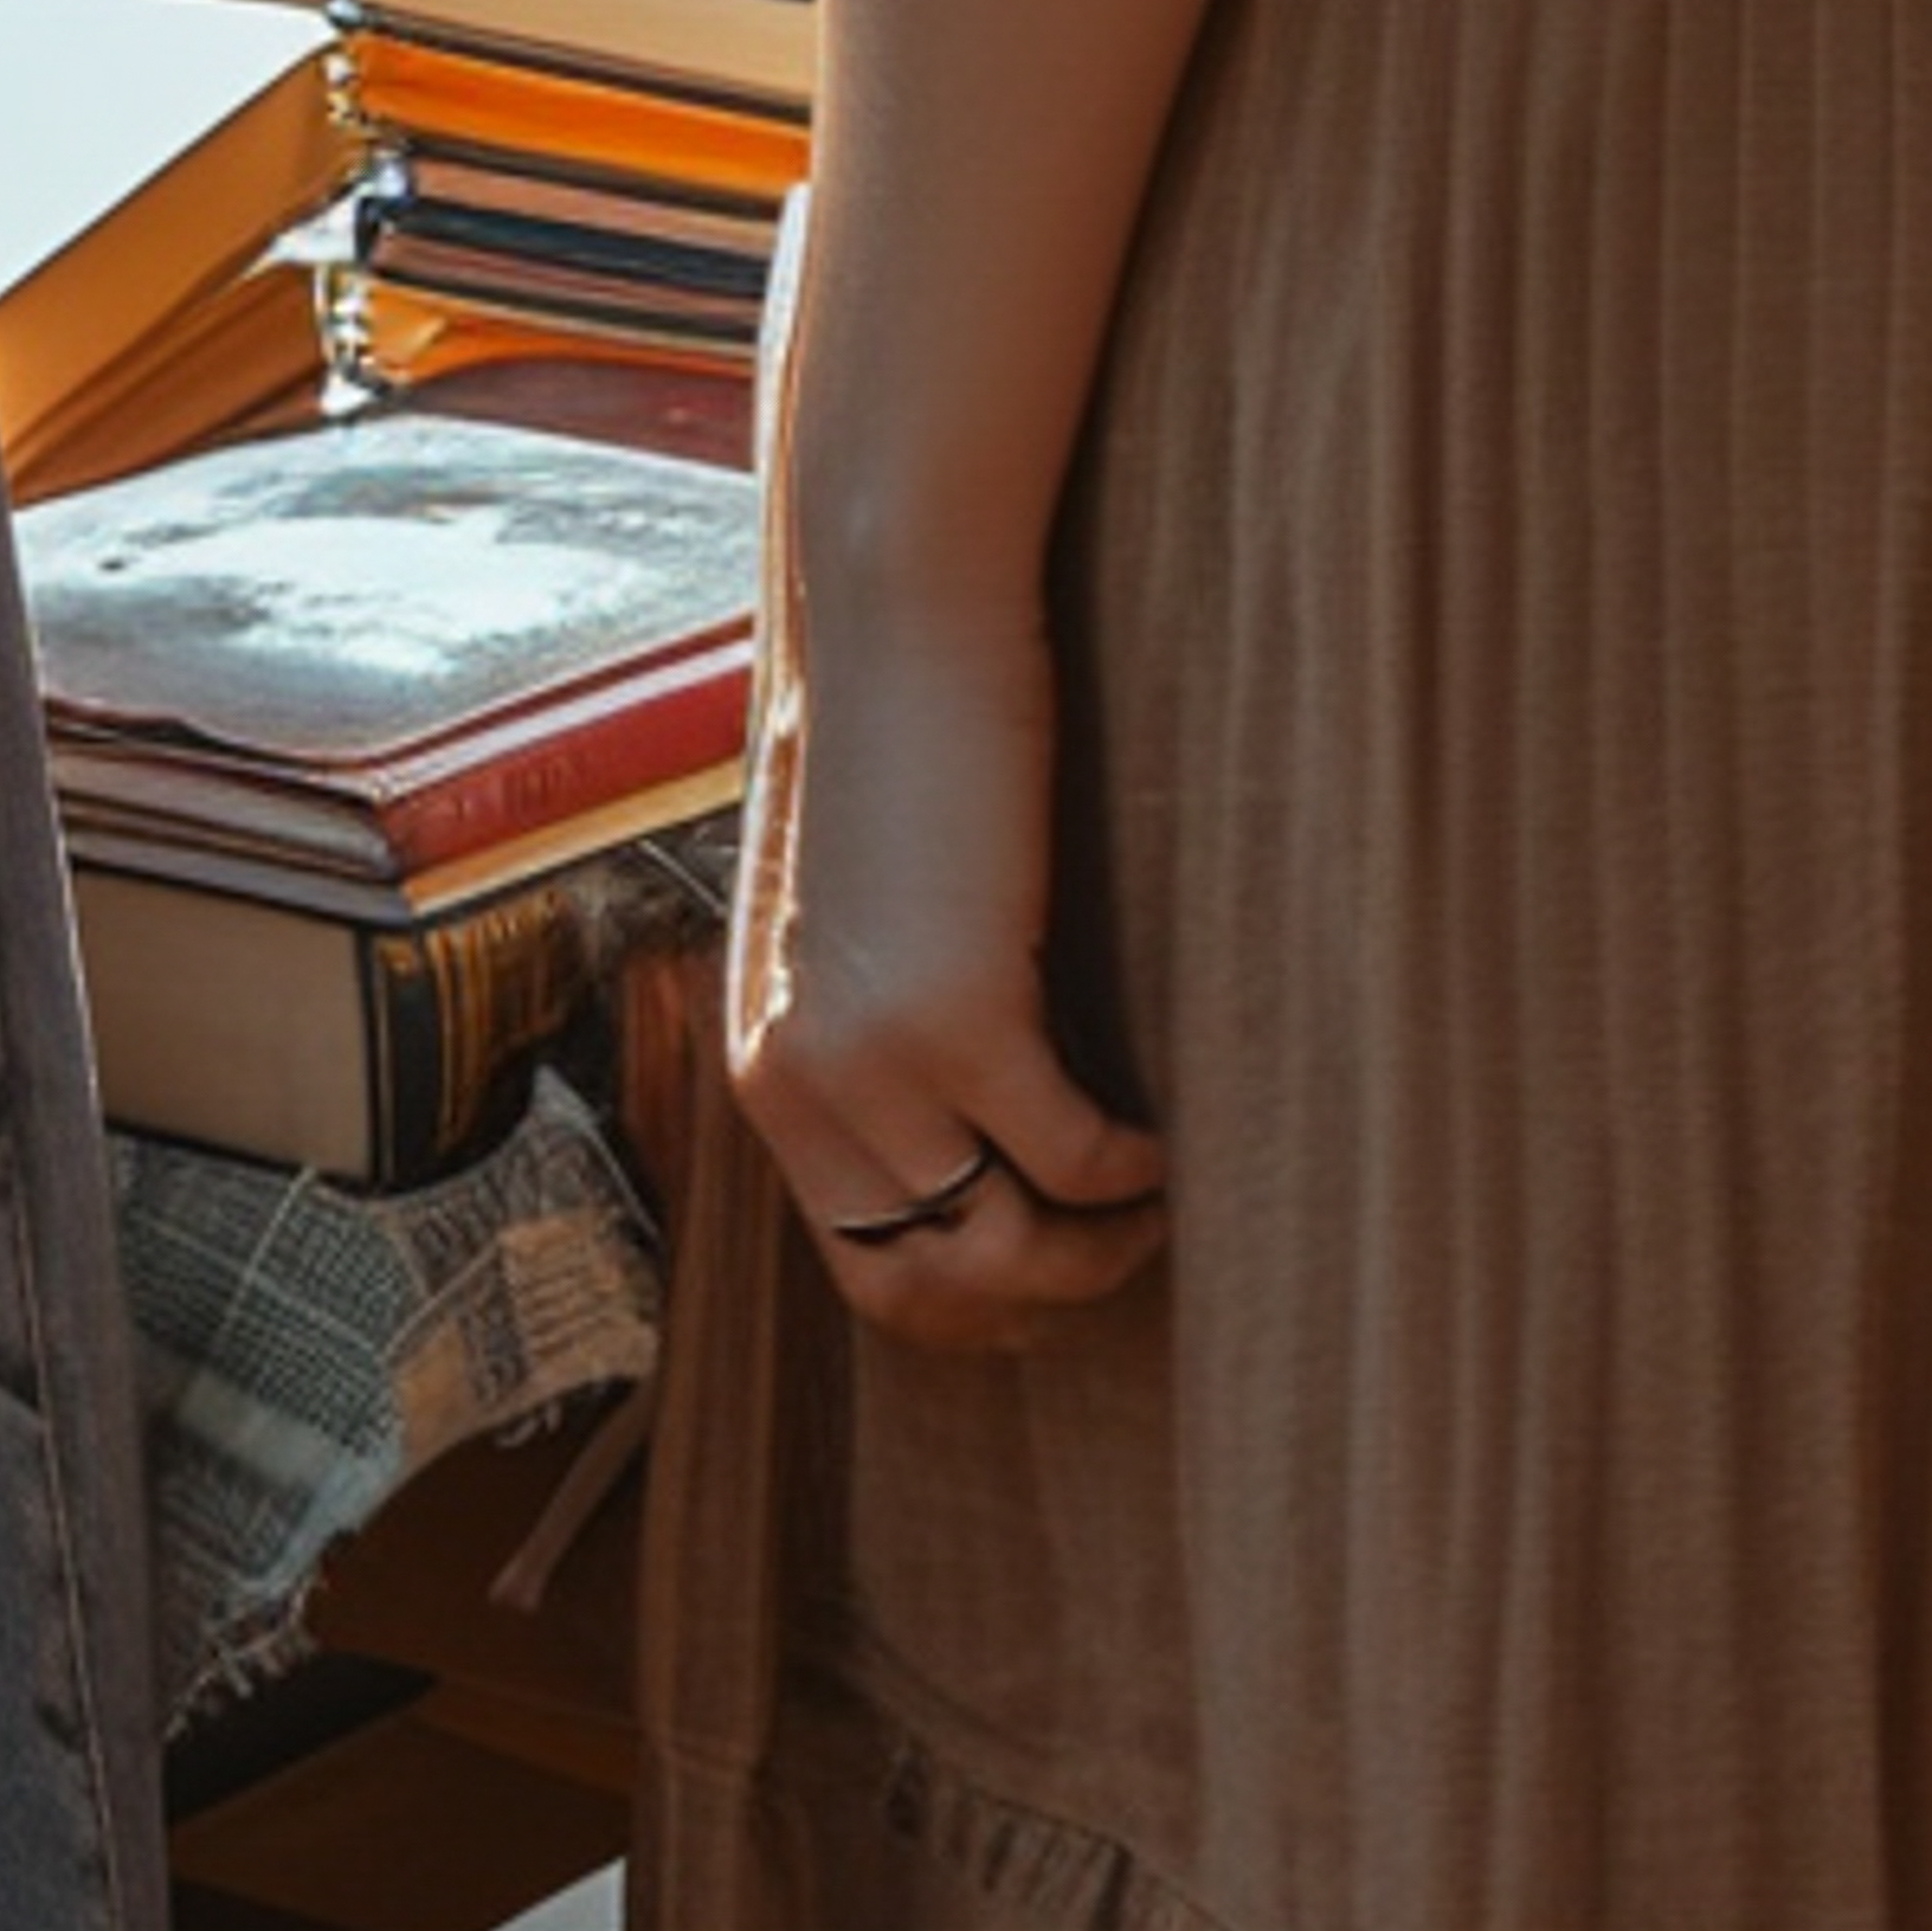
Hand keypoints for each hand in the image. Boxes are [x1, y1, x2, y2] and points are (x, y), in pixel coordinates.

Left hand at [727, 575, 1163, 1353]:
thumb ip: (872, 1031)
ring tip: (1154, 1195)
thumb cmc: (890, 750)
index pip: (865, 1275)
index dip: (978, 1308)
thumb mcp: (849, 922)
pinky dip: (1137, 1169)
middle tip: (1125, 1241)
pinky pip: (1076, 1163)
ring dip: (1099, 1248)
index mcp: (766, 1068)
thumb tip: (964, 1150)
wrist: (895, 621)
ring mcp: (873, 1060)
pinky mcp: (961, 1016)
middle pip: (931, 1292)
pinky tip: (1165, 1130)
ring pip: (1006, 1252)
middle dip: (1045, 1299)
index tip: (1062, 1271)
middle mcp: (798, 1085)